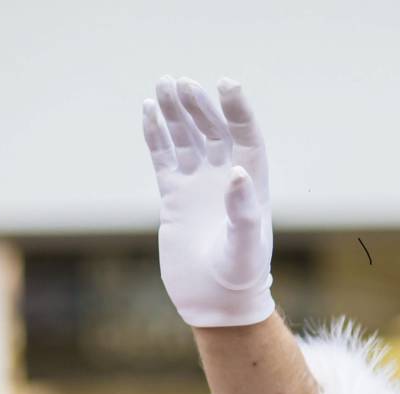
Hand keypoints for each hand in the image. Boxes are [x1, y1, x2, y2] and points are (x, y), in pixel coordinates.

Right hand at [143, 77, 274, 327]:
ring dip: (176, 113)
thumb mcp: (245, 247)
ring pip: (187, 139)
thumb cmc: (240, 278)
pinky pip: (164, 157)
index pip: (246, 137)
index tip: (226, 83)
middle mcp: (226, 181)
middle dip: (199, 106)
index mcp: (252, 186)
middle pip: (214, 131)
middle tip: (181, 83)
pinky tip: (148, 110)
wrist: (216, 304)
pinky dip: (155, 134)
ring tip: (164, 85)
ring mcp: (199, 186)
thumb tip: (236, 173)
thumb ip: (243, 212)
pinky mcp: (175, 197)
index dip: (237, 110)